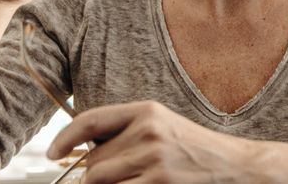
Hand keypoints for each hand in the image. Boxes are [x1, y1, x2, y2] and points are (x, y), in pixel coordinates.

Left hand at [48, 101, 265, 183]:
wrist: (235, 168)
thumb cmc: (194, 151)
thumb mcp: (161, 129)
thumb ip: (125, 134)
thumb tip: (81, 152)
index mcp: (146, 111)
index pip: (90, 120)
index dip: (64, 138)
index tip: (52, 154)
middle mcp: (148, 131)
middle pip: (92, 162)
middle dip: (96, 175)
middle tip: (122, 177)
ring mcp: (153, 160)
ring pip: (99, 181)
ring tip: (134, 182)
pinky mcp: (159, 183)